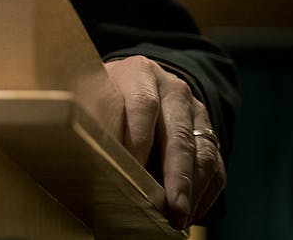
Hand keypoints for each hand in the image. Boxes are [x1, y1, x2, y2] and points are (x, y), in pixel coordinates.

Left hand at [105, 55, 225, 229]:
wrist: (138, 82)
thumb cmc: (106, 93)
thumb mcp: (93, 91)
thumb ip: (89, 112)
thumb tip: (77, 142)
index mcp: (141, 73)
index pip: (143, 105)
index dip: (137, 140)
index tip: (129, 171)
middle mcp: (174, 90)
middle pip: (178, 135)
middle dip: (176, 176)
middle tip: (171, 208)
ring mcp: (196, 112)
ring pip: (203, 153)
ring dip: (193, 190)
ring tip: (180, 218)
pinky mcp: (209, 135)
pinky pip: (216, 167)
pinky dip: (205, 194)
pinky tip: (190, 214)